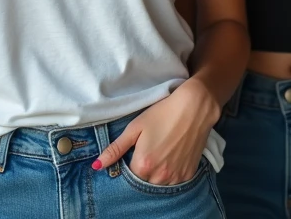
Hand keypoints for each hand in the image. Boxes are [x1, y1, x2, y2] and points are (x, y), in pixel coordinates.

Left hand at [93, 79, 218, 185]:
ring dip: (157, 172)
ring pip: (159, 182)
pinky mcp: (189, 174)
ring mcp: (176, 177)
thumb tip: (96, 165)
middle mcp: (160, 176)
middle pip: (144, 181)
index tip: (135, 150)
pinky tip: (173, 154)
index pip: (128, 175)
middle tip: (149, 147)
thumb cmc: (161, 114)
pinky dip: (171, 171)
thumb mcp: (135, 128)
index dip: (129, 162)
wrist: (194, 108)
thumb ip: (116, 149)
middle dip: (143, 169)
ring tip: (161, 150)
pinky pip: (174, 180)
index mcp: (143, 165)